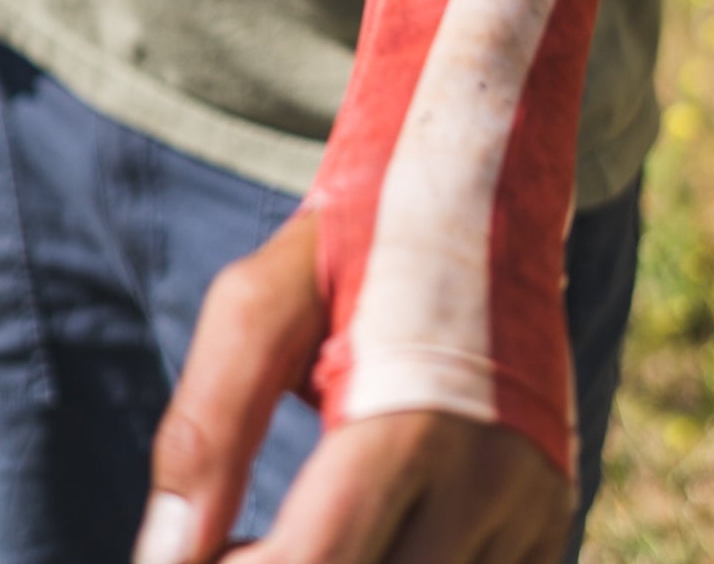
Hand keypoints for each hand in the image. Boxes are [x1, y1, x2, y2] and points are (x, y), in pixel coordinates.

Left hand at [133, 212, 574, 563]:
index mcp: (412, 421)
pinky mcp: (547, 524)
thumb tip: (166, 559)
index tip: (202, 551)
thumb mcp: (262, 301)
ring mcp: (531, 512)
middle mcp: (490, 484)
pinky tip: (354, 538)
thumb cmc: (352, 243)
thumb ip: (208, 428)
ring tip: (294, 535)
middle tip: (238, 543)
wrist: (485, 187)